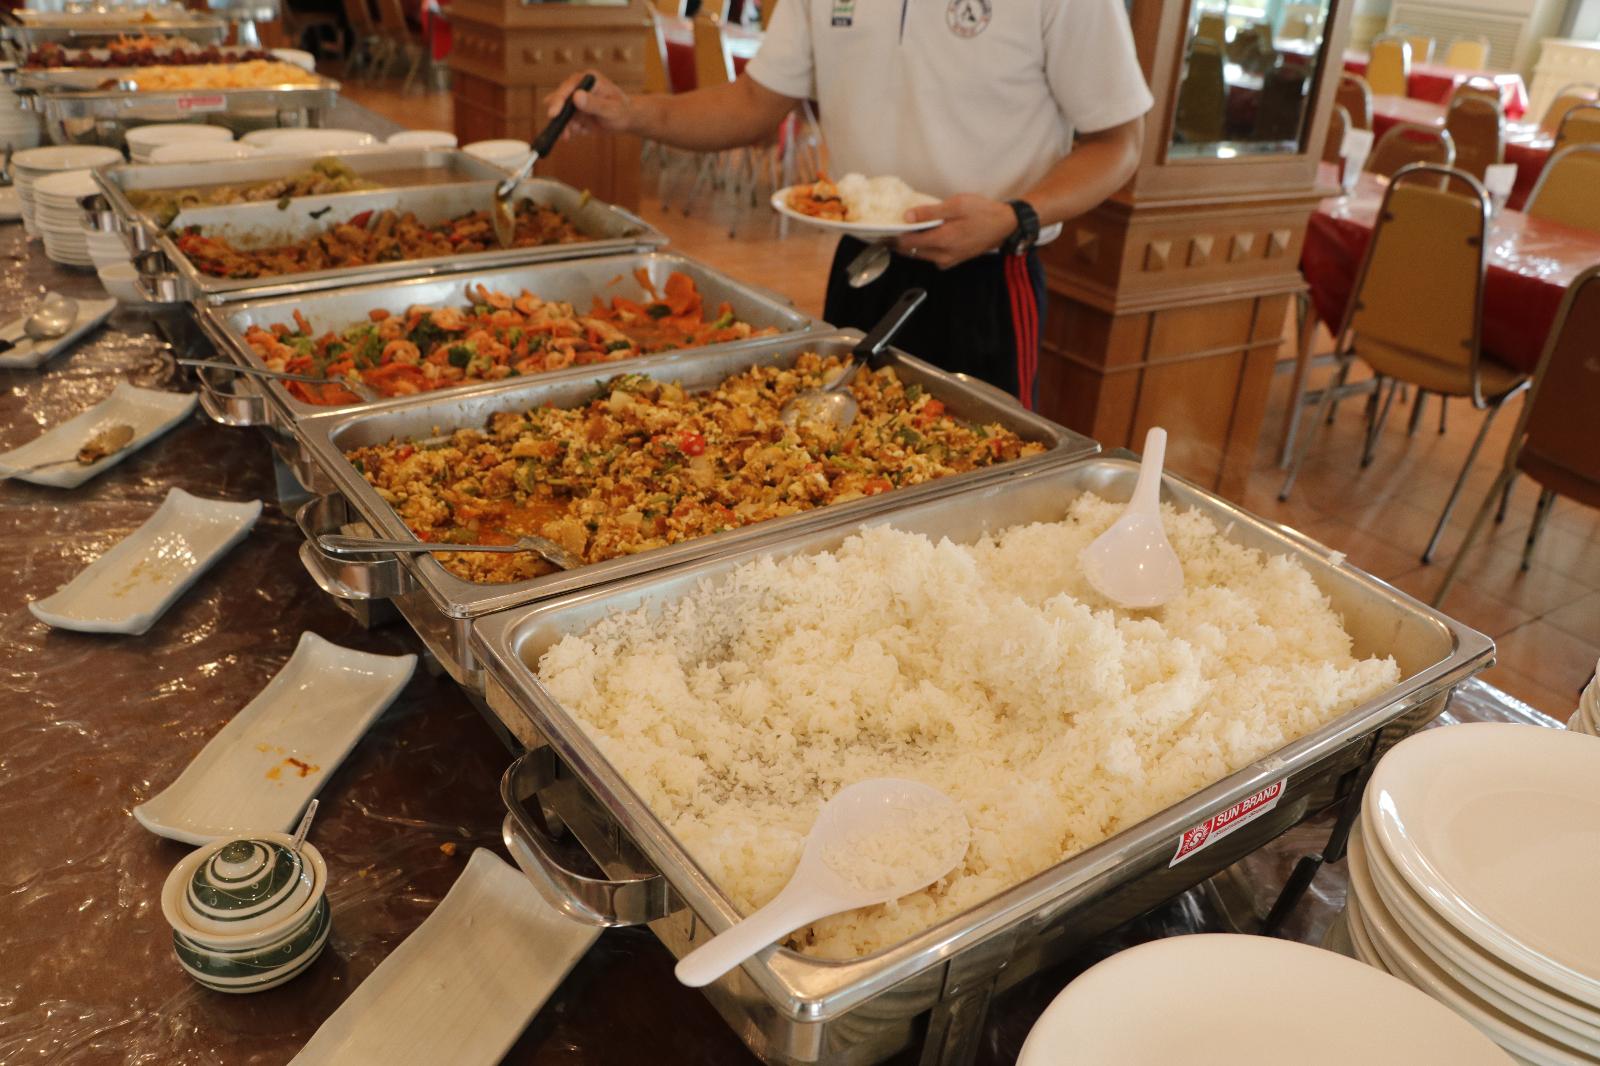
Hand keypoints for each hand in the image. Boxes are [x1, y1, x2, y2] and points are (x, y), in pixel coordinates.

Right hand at [544, 70, 636, 139]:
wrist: (626, 119)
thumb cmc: (622, 111)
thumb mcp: (611, 109)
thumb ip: (595, 104)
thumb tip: (576, 96)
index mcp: (588, 79)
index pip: (568, 87)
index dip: (558, 100)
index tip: (553, 114)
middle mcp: (578, 86)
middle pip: (559, 99)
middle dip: (559, 117)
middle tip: (563, 132)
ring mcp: (575, 99)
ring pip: (561, 113)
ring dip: (565, 126)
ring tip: (573, 134)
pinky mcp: (574, 111)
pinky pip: (566, 121)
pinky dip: (571, 129)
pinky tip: (583, 131)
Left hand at [893, 195, 1016, 268]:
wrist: (1005, 225)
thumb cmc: (983, 212)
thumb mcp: (957, 205)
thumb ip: (930, 212)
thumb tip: (908, 216)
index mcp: (943, 240)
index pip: (908, 243)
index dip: (894, 236)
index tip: (885, 229)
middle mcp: (943, 255)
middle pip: (912, 251)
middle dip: (900, 241)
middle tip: (891, 229)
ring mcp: (948, 260)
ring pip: (921, 255)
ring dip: (911, 245)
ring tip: (905, 230)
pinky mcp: (953, 260)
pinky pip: (931, 257)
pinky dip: (924, 248)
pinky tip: (925, 236)